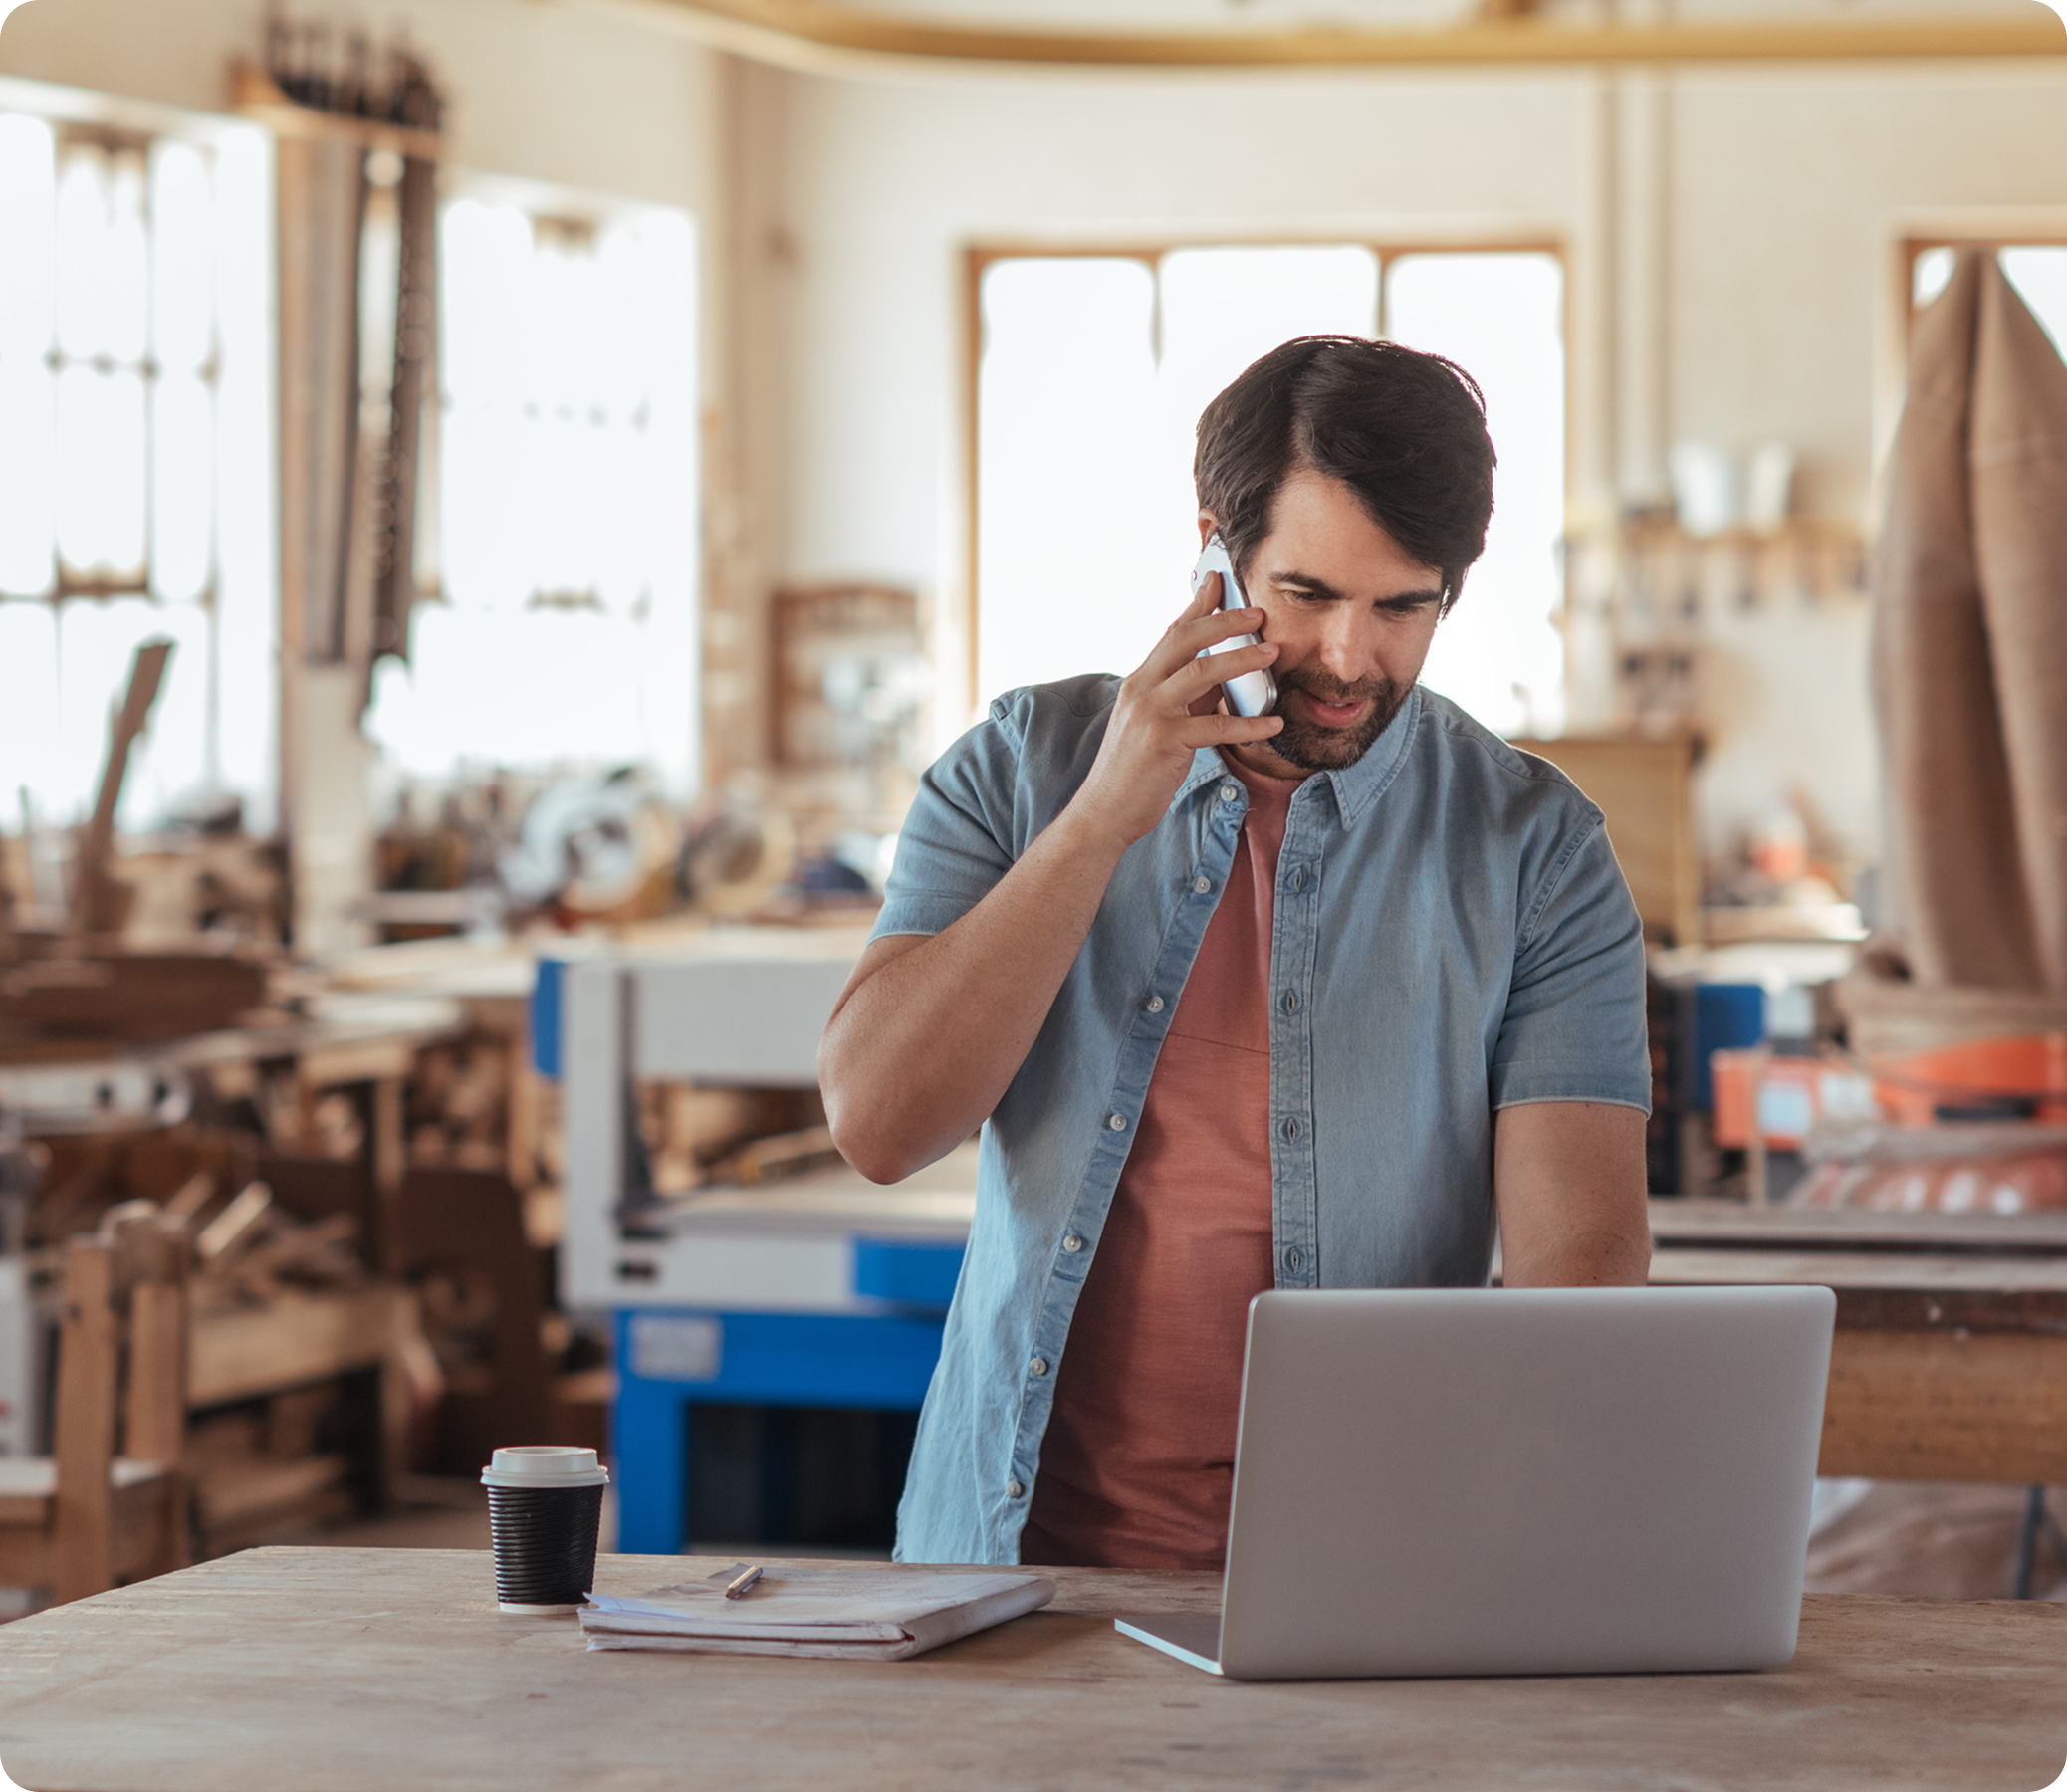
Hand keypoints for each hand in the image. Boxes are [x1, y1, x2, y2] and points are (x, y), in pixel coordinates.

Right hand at [1065, 574, 1283, 852]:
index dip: (1197, 605)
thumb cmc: (1132, 771)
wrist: (1104, 811)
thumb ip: (1183, 701)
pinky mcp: (1164, 742)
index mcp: (1139, 682)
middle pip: (1186, 640)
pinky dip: (1249, 724)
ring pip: (1202, 673)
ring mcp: (1151, 714)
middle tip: (1259, 615)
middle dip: (1224, 621)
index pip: (1171, 633)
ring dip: (1242, 660)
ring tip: (1274, 654)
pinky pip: (1215, 726)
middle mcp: (1141, 689)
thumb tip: (1220, 685)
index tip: (1218, 582)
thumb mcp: (1154, 725)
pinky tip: (1274, 724)